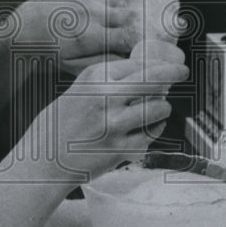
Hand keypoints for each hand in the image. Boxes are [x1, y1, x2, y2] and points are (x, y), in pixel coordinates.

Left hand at [14, 0, 179, 76]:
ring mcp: (93, 0)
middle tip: (181, 24)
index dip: (149, 41)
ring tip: (175, 0)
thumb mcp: (73, 66)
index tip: (168, 47)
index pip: (126, 38)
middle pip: (132, 15)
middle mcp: (94, 14)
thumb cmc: (50, 52)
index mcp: (90, 36)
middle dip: (158, 19)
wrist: (27, 28)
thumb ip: (103, 64)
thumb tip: (130, 64)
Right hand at [19, 51, 187, 185]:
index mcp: (92, 78)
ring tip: (156, 108)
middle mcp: (105, 97)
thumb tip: (140, 75)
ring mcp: (115, 124)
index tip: (168, 63)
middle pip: (154, 77)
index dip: (156, 62)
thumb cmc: (56, 128)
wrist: (43, 163)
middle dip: (174, 72)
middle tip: (182, 71)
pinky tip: (148, 128)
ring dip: (162, 107)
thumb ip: (104, 83)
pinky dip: (155, 129)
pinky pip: (152, 134)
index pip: (136, 62)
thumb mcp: (76, 92)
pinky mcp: (121, 149)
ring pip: (159, 107)